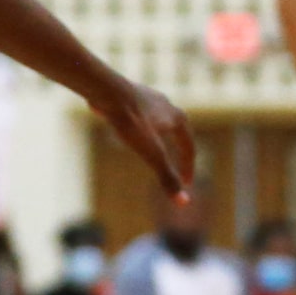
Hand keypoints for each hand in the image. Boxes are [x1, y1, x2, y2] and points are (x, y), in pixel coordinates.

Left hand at [95, 80, 196, 198]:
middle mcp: (168, 105)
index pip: (189, 147)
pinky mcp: (131, 94)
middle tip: (177, 165)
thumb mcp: (150, 153)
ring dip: (162, 135)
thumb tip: (184, 203)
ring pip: (160, 120)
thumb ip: (166, 177)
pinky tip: (132, 128)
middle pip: (179, 132)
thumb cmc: (130, 121)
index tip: (185, 183)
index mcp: (178, 119)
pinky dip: (143, 125)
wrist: (106, 91)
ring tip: (157, 146)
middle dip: (179, 150)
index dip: (188, 167)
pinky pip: (141, 113)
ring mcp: (149, 97)